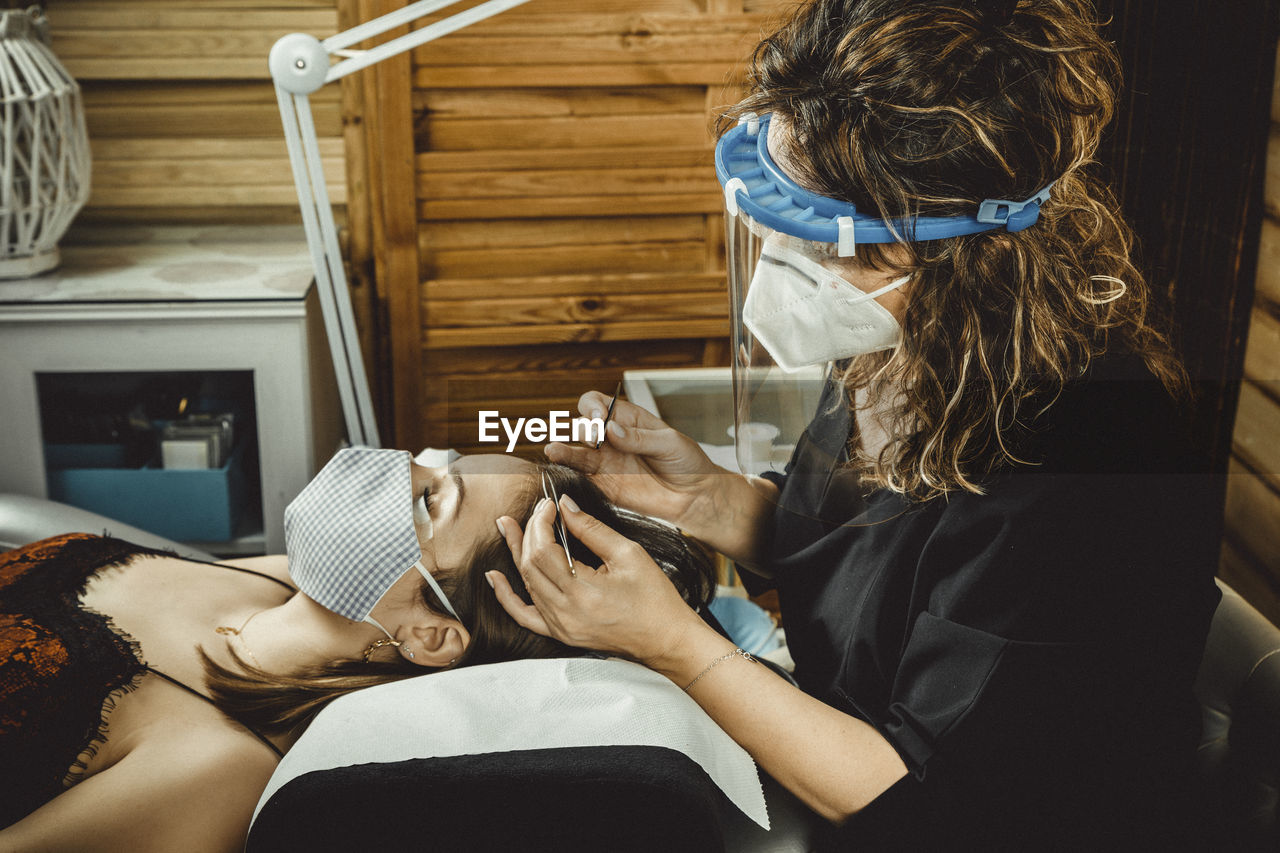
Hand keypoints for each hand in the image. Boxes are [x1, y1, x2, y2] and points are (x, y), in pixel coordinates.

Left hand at [489, 495, 705, 666]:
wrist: (666, 639)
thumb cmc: (655, 598)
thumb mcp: (628, 554)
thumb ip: (591, 528)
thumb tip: (565, 506)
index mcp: (583, 592)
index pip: (544, 550)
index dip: (540, 523)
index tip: (548, 505)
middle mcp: (566, 613)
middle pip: (530, 565)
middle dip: (528, 533)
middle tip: (536, 511)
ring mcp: (561, 626)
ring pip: (525, 584)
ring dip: (517, 554)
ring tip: (509, 528)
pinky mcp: (561, 634)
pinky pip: (523, 615)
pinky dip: (506, 596)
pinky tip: (495, 576)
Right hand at [545, 389, 728, 532]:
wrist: (695, 496)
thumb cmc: (687, 464)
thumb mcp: (669, 443)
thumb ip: (639, 437)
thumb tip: (611, 429)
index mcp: (627, 420)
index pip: (597, 404)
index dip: (592, 407)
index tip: (599, 417)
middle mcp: (612, 439)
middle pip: (582, 426)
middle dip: (583, 429)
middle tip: (595, 438)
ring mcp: (606, 463)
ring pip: (576, 452)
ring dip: (564, 450)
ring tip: (554, 450)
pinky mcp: (605, 486)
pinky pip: (581, 478)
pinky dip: (569, 473)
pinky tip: (561, 469)